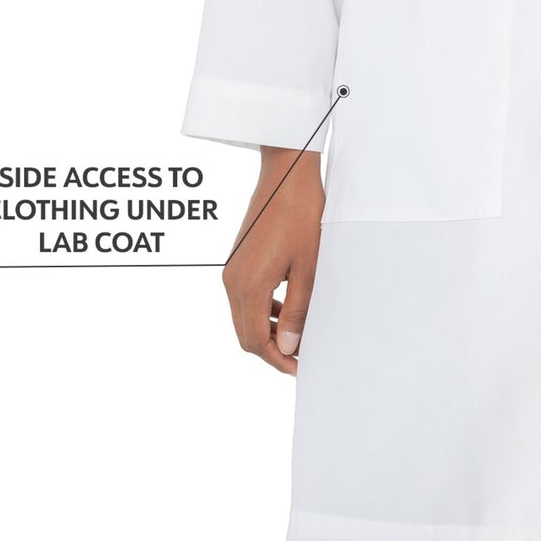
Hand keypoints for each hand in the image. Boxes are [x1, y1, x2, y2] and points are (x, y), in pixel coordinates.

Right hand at [221, 145, 323, 376]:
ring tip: (299, 334)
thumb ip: (298, 310)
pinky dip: (263, 310)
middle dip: (271, 350)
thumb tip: (288, 347)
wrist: (286, 172)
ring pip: (243, 317)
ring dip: (267, 330)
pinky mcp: (237, 260)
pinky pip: (244, 298)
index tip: (300, 367)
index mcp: (249, 285)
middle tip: (301, 356)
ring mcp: (232, 270)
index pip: (255, 341)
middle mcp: (233, 281)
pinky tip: (287, 307)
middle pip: (245, 334)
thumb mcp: (308, 266)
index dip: (277, 360)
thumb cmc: (302, 214)